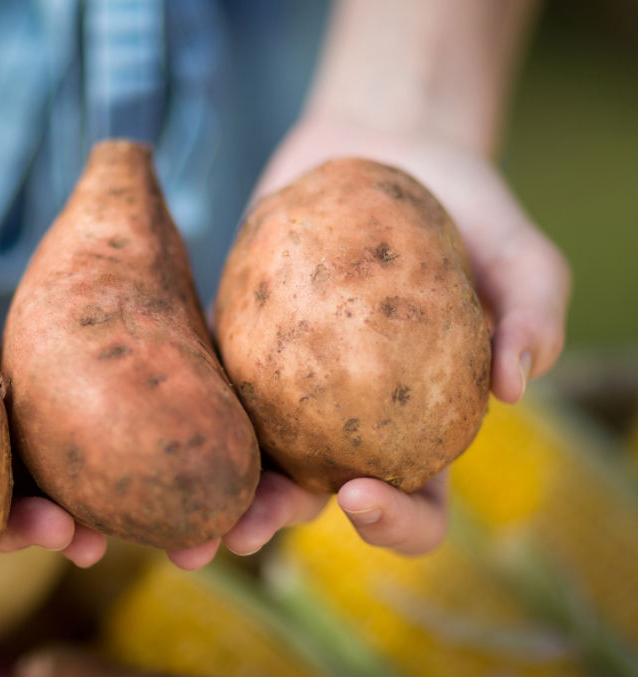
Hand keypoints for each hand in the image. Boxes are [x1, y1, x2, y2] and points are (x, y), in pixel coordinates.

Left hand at [174, 113, 569, 563]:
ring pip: (246, 455)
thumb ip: (533, 308)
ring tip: (180, 500)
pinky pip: (204, 381)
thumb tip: (517, 385)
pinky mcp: (233, 343)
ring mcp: (282, 387)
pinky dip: (177, 406)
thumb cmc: (462, 205)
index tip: (361, 494)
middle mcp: (344, 421)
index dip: (394, 523)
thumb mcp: (517, 248)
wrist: (382, 147)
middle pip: (311, 496)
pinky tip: (143, 416)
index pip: (415, 503)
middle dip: (273, 521)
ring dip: (213, 489)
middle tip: (241, 530)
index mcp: (417, 427)